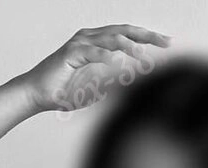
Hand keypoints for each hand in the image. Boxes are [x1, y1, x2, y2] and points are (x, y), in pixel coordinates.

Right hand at [17, 24, 170, 114]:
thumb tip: (132, 88)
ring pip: (109, 38)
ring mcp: (80, 43)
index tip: (169, 44)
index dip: (148, 37)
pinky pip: (91, 52)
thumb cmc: (65, 93)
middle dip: (147, 36)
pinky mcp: (70, 54)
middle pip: (123, 31)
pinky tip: (117, 61)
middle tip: (167, 42)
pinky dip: (105, 55)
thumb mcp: (97, 90)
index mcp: (98, 43)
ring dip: (128, 45)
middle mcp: (90, 38)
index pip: (128, 35)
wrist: (38, 95)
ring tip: (143, 55)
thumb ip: (114, 86)